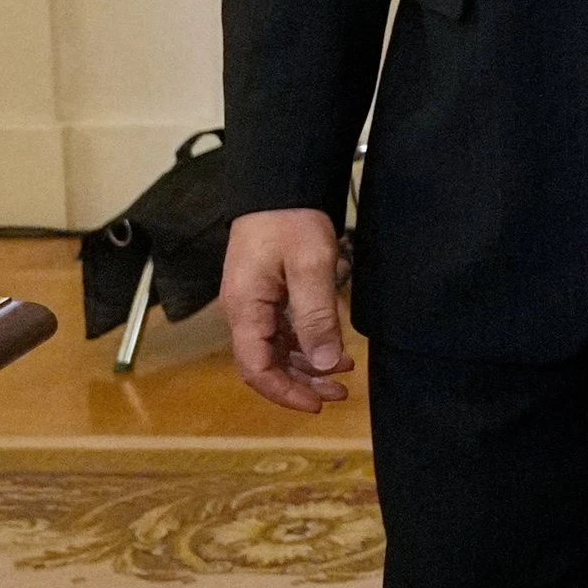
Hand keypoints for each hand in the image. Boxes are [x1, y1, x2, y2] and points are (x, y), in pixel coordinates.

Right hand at [221, 207, 354, 412]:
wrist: (281, 183)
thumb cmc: (293, 220)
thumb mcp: (311, 266)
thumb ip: (317, 316)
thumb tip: (326, 365)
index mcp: (245, 309)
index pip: (257, 369)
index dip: (286, 393)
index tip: (318, 404)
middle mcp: (243, 311)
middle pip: (266, 363)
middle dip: (301, 383)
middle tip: (339, 394)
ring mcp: (254, 302)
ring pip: (277, 349)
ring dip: (308, 365)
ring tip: (343, 374)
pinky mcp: (267, 292)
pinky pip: (283, 329)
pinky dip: (307, 343)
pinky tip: (334, 347)